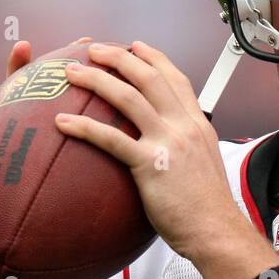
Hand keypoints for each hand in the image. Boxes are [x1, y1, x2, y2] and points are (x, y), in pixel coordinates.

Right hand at [0, 38, 91, 278]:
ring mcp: (5, 163)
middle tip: (30, 50)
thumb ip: (114, 173)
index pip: (74, 104)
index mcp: (65, 145)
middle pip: (29, 104)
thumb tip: (153, 158)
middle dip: (27, 74)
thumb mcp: (100, 203)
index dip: (83, 76)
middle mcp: (31, 147)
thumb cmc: (68, 238)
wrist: (41, 275)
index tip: (95, 49)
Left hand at [53, 40, 241, 260]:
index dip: (153, 58)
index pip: (176, 79)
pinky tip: (62, 123)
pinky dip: (84, 128)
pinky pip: (112, 139)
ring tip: (72, 73)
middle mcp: (184, 126)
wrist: (216, 231)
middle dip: (119, 57)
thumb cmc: (208, 209)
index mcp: (197, 125)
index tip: (135, 46)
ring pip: (129, 98)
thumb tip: (168, 153)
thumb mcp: (204, 167)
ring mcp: (168, 143)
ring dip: (97, 80)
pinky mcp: (150, 165)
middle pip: (150, 77)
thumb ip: (186, 150)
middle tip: (94, 50)